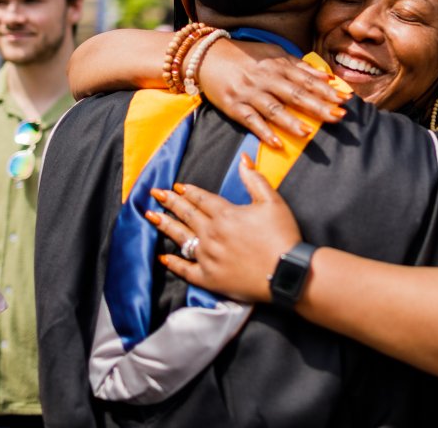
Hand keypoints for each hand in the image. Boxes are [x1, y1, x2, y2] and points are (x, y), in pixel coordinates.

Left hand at [148, 157, 302, 302]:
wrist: (286, 272)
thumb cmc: (282, 235)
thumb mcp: (272, 201)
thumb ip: (254, 179)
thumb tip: (243, 159)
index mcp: (225, 214)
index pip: (201, 199)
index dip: (189, 192)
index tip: (177, 186)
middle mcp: (211, 234)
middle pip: (187, 215)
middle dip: (170, 202)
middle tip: (155, 193)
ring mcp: (208, 257)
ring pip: (181, 238)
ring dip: (165, 226)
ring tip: (151, 216)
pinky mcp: (209, 278)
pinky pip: (185, 270)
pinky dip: (173, 263)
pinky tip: (163, 257)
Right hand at [198, 40, 350, 149]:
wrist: (207, 56)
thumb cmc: (246, 57)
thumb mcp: (274, 54)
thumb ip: (299, 66)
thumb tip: (327, 78)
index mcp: (278, 65)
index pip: (307, 79)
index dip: (327, 90)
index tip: (345, 99)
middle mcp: (265, 79)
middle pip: (295, 94)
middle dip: (318, 106)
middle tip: (338, 117)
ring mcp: (249, 93)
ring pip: (273, 109)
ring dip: (291, 121)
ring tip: (308, 133)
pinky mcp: (234, 106)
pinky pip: (251, 121)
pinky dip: (264, 132)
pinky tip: (277, 143)